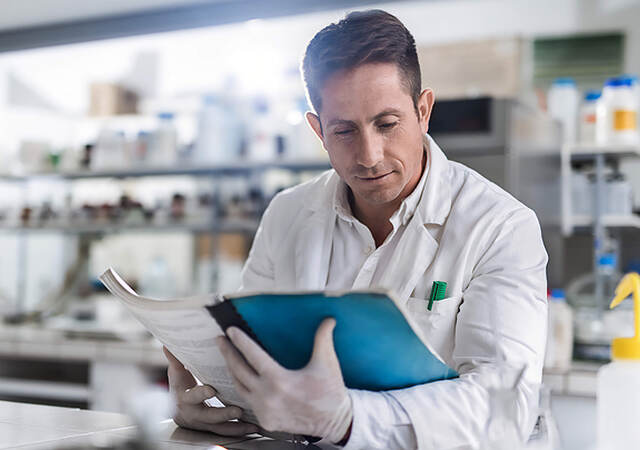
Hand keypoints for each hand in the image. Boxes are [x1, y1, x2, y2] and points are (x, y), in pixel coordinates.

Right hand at [163, 346, 258, 435]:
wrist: (178, 410)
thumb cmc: (180, 387)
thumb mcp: (176, 373)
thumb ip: (175, 359)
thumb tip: (168, 344)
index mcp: (185, 399)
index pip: (192, 396)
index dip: (201, 394)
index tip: (211, 390)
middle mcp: (195, 414)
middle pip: (209, 416)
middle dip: (224, 414)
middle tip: (238, 410)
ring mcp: (205, 423)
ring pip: (221, 427)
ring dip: (237, 426)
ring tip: (252, 424)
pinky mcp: (215, 428)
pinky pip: (228, 431)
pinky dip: (241, 430)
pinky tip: (254, 427)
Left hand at [216, 318, 351, 442]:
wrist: (335, 421)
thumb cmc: (330, 391)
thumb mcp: (327, 363)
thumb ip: (323, 338)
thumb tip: (329, 320)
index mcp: (279, 380)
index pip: (253, 355)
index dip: (240, 341)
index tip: (230, 330)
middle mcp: (267, 396)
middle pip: (239, 370)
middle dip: (228, 352)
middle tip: (220, 339)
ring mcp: (264, 410)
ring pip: (239, 387)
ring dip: (232, 370)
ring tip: (228, 356)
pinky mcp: (265, 421)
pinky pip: (248, 401)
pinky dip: (243, 388)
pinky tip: (241, 379)